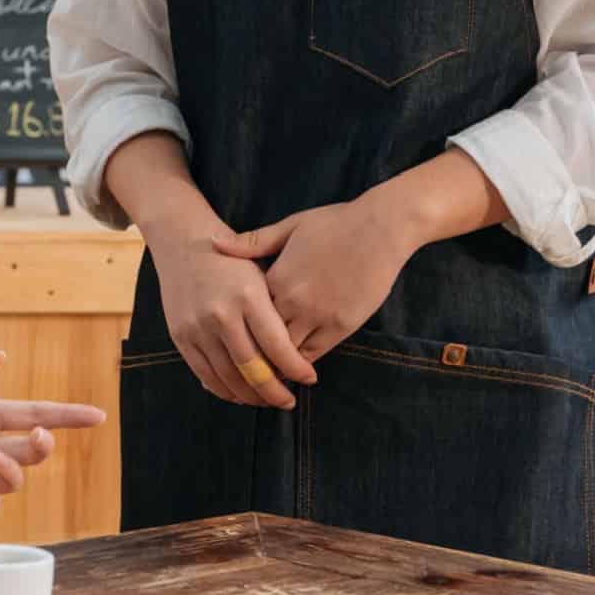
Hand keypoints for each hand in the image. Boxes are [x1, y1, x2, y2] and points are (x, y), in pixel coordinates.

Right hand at [153, 222, 317, 408]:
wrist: (184, 242)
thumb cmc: (232, 261)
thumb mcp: (261, 272)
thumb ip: (277, 310)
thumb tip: (299, 351)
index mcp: (248, 294)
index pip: (277, 345)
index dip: (296, 368)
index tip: (310, 378)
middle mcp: (221, 312)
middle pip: (253, 367)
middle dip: (275, 391)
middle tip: (289, 401)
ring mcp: (198, 326)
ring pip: (229, 377)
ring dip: (251, 396)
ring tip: (268, 400)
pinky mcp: (180, 336)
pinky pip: (205, 374)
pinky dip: (224, 390)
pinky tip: (241, 394)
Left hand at [219, 196, 418, 361]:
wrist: (381, 229)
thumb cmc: (335, 223)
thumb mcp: (290, 226)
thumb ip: (253, 242)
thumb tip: (214, 242)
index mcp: (276, 278)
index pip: (246, 313)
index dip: (237, 326)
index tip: (227, 335)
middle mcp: (293, 301)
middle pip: (262, 339)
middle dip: (252, 351)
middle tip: (241, 364)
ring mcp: (318, 316)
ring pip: (286, 352)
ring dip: (275, 362)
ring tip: (264, 371)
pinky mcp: (341, 326)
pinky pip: (313, 353)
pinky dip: (300, 362)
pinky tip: (293, 367)